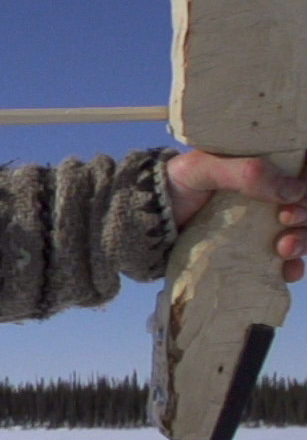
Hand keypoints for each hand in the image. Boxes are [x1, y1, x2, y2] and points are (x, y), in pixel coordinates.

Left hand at [164, 150, 306, 282]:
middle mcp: (268, 196)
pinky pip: (283, 261)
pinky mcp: (252, 250)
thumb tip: (294, 190)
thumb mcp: (202, 169)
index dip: (305, 187)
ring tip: (285, 248)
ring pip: (300, 233)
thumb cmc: (174, 185)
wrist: (147, 221)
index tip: (294, 199)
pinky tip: (288, 271)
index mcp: (262, 168)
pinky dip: (292, 267)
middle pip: (305, 207)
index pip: (301, 174)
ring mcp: (262, 224)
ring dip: (303, 242)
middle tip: (286, 220)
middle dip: (306, 217)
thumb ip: (245, 173)